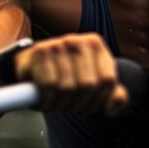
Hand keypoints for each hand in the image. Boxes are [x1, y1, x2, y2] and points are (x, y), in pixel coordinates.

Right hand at [14, 33, 128, 113]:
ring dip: (60, 104)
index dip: (99, 101)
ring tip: (55, 103)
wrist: (29, 65)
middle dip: (78, 104)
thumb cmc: (63, 75)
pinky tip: (43, 99)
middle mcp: (78, 41)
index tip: (88, 106)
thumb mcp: (91, 82)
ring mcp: (58, 44)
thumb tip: (120, 100)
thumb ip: (111, 94)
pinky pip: (49, 87)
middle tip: (68, 106)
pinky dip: (46, 100)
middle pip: (88, 86)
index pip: (107, 81)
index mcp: (96, 45)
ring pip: (68, 88)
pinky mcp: (40, 52)